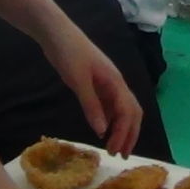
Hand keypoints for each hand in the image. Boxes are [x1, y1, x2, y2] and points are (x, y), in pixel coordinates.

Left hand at [43, 28, 142, 156]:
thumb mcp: (78, 80)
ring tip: (114, 147)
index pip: (127, 112)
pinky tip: (104, 130)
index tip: (113, 151)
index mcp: (115, 81)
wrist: (57, 33)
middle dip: (129, 134)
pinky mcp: (96, 83)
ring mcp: (107, 83)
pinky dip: (110, 119)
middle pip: (132, 112)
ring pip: (122, 109)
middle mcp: (116, 83)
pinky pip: (110, 105)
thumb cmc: (69, 54)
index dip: (123, 133)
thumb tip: (103, 131)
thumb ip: (91, 105)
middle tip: (121, 155)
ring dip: (121, 128)